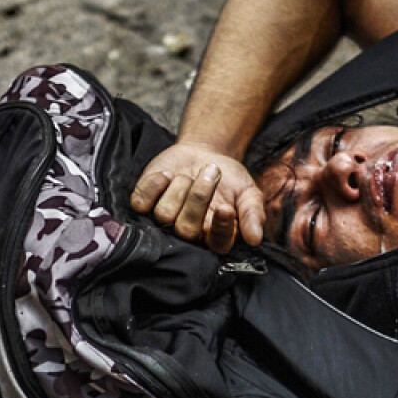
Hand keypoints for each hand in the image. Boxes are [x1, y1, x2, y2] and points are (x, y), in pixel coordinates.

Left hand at [131, 141, 266, 251]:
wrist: (204, 153)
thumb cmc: (229, 178)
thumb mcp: (247, 192)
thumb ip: (253, 214)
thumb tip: (256, 239)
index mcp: (216, 236)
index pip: (216, 244)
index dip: (220, 227)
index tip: (226, 207)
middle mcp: (189, 234)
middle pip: (186, 230)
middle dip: (199, 197)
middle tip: (210, 173)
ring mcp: (164, 221)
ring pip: (164, 214)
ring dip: (180, 186)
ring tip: (189, 175)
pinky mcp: (144, 204)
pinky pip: (141, 201)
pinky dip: (155, 183)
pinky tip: (167, 175)